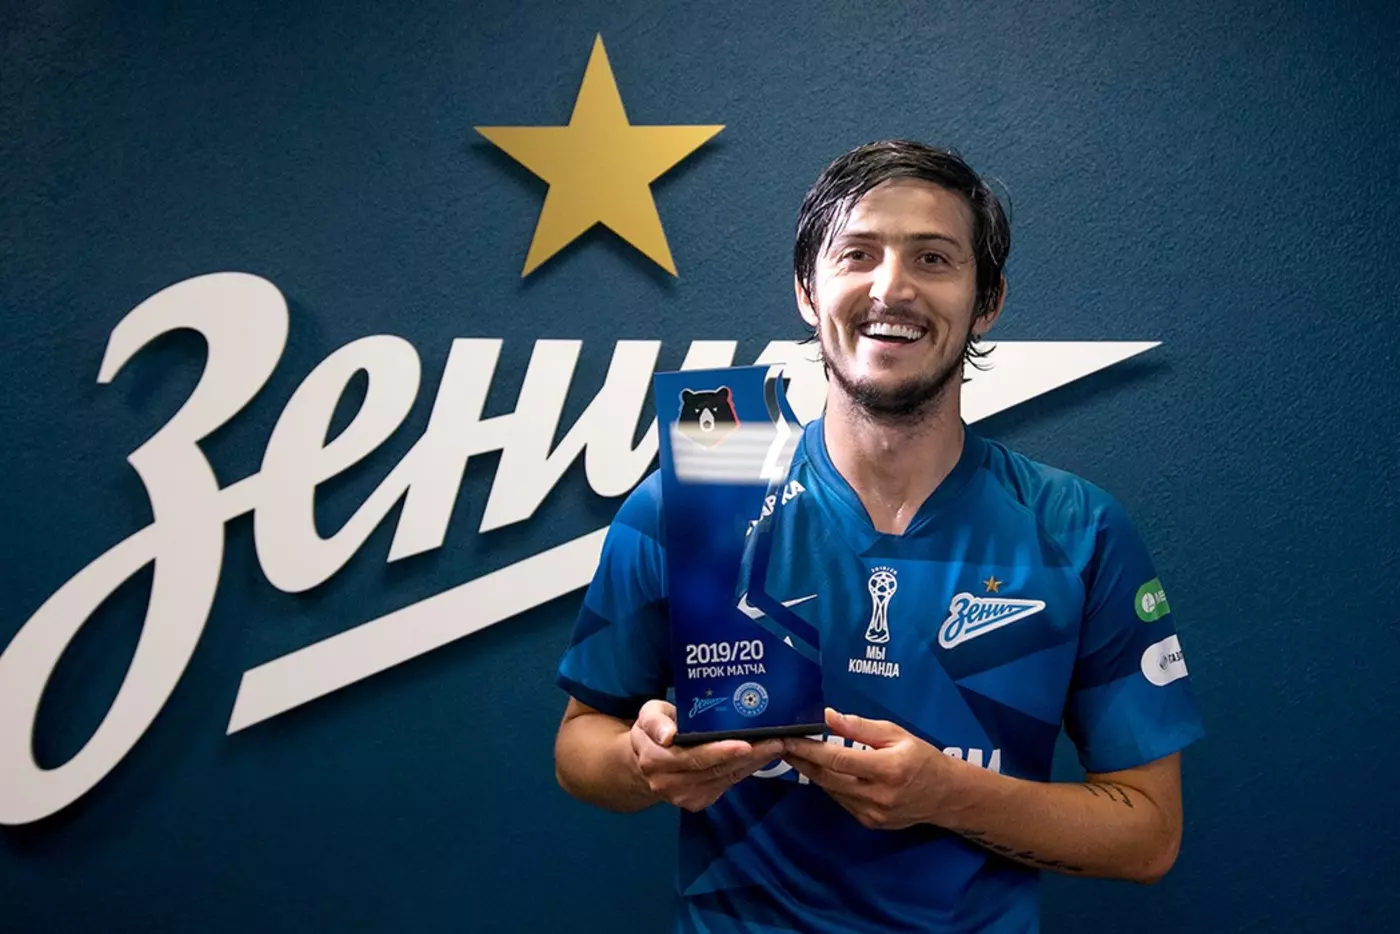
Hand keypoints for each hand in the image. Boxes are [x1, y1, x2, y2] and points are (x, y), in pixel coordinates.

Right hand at [629, 700, 784, 811]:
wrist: (645, 762)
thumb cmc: (654, 730)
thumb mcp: (648, 715)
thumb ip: (655, 721)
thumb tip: (667, 735)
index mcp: (653, 759)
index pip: (692, 756)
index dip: (720, 752)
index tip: (745, 744)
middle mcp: (667, 783)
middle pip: (714, 769)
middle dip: (747, 755)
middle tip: (774, 740)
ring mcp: (682, 796)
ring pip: (724, 778)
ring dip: (753, 763)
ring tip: (775, 745)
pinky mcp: (696, 802)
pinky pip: (727, 784)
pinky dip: (746, 770)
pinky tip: (762, 756)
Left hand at [781, 707, 955, 829]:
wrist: (947, 796)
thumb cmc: (922, 758)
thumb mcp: (896, 734)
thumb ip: (860, 727)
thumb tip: (828, 716)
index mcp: (887, 768)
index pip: (837, 759)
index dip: (808, 749)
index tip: (788, 738)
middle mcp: (878, 795)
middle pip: (827, 778)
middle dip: (801, 762)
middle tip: (781, 746)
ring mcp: (873, 813)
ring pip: (831, 791)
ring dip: (812, 774)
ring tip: (796, 755)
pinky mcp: (870, 823)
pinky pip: (842, 801)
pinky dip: (830, 785)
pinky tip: (822, 772)